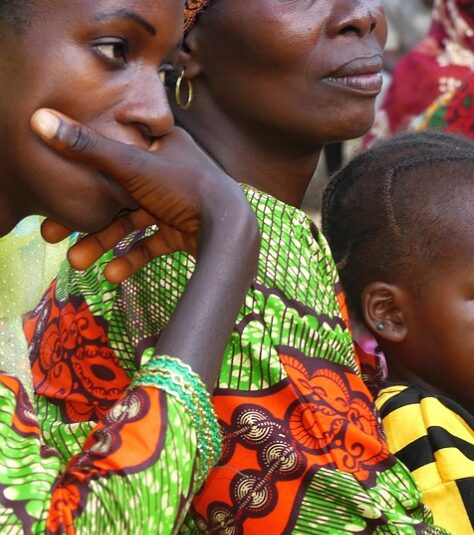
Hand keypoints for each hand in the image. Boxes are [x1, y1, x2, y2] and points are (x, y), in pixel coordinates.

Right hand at [30, 108, 250, 283]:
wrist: (232, 231)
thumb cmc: (186, 189)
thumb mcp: (132, 165)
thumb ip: (87, 147)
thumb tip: (39, 118)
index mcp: (163, 145)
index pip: (114, 152)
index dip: (82, 170)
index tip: (54, 189)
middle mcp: (171, 172)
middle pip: (118, 193)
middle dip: (86, 217)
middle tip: (52, 234)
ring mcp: (179, 204)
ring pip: (132, 223)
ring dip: (104, 242)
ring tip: (76, 262)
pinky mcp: (185, 231)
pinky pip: (152, 244)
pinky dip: (132, 258)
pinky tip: (110, 275)